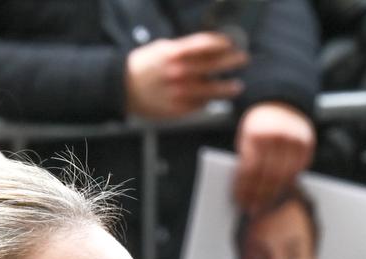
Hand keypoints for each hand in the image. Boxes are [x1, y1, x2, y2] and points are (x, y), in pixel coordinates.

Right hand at [127, 31, 248, 120]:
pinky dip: (208, 101)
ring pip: (211, 90)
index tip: (230, 43)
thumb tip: (208, 50)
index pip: (205, 45)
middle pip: (213, 65)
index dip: (221, 43)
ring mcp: (180, 92)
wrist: (123, 88)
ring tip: (236, 86)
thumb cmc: (143, 67)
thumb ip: (184, 50)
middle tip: (242, 60)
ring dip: (226, 88)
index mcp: (174, 54)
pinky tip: (213, 99)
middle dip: (231, 62)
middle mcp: (179, 72)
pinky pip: (200, 105)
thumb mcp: (162, 50)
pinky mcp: (178, 108)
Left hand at [232, 101, 314, 210]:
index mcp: (255, 133)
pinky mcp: (306, 144)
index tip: (239, 201)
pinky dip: (287, 183)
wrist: (280, 103)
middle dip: (258, 196)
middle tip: (252, 209)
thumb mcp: (246, 137)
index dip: (244, 189)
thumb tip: (244, 191)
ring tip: (264, 205)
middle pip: (267, 176)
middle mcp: (276, 136)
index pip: (249, 170)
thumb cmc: (259, 124)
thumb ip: (246, 159)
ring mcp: (293, 140)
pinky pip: (296, 170)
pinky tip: (279, 191)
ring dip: (273, 194)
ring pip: (283, 176)